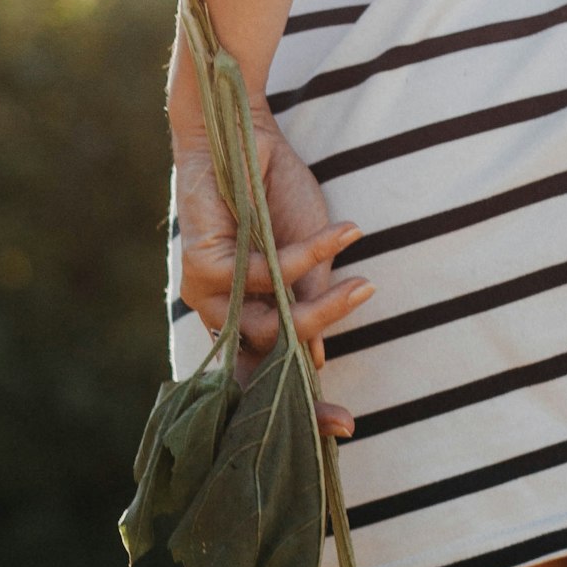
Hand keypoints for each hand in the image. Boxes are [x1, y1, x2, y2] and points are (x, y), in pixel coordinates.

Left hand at [170, 70, 372, 439]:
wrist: (244, 134)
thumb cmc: (275, 194)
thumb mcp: (309, 257)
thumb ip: (310, 305)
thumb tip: (319, 363)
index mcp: (245, 316)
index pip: (266, 377)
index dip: (299, 410)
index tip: (342, 432)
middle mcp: (221, 313)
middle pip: (266, 367)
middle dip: (304, 397)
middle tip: (346, 421)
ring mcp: (208, 293)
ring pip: (269, 329)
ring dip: (321, 311)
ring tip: (363, 285)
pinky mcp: (202, 264)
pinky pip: (266, 280)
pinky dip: (308, 258)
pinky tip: (342, 235)